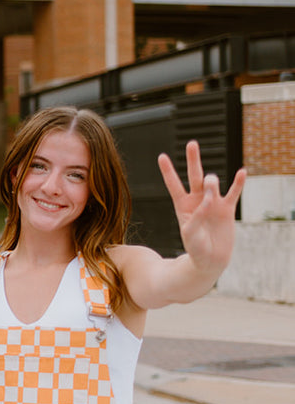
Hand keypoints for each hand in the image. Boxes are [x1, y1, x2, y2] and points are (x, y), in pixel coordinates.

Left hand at [158, 141, 245, 270]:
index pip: (173, 185)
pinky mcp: (227, 209)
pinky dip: (237, 183)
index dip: (168, 171)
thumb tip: (209, 198)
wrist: (210, 260)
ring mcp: (212, 203)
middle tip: (192, 143)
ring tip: (210, 187)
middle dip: (193, 159)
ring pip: (212, 183)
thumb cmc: (195, 249)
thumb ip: (197, 216)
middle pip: (193, 176)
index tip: (161, 156)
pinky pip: (233, 193)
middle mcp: (197, 201)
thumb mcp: (190, 234)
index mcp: (182, 206)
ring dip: (211, 182)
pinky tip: (241, 172)